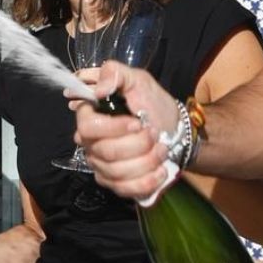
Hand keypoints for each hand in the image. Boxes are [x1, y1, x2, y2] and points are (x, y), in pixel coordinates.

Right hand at [72, 60, 175, 199]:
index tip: (138, 122)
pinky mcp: (114, 183)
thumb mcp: (138, 80)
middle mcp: (90, 143)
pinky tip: (160, 170)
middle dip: (138, 144)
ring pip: (117, 171)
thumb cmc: (153, 104)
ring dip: (147, 160)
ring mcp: (100, 165)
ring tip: (162, 149)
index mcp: (91, 116)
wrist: (174, 131)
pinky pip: (125, 189)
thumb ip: (115, 73)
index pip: (88, 127)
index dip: (114, 128)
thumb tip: (99, 89)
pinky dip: (147, 180)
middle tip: (155, 134)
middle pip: (106, 152)